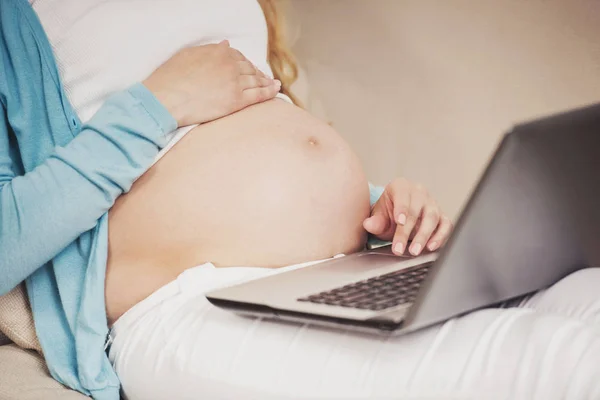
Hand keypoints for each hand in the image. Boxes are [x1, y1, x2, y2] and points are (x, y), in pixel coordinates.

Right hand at [143, 40, 280, 125]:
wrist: (166, 99)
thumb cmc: (170, 78)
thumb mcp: (188, 55)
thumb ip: (209, 50)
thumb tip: (226, 45)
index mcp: (218, 52)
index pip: (237, 55)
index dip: (243, 62)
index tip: (247, 67)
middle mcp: (230, 65)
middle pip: (249, 68)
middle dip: (256, 72)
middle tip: (261, 77)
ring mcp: (235, 83)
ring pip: (256, 80)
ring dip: (266, 81)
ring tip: (272, 83)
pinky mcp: (237, 100)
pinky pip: (259, 94)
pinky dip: (270, 91)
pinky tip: (276, 89)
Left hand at [363, 178, 452, 255]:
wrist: (399, 216)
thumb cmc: (388, 213)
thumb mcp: (379, 216)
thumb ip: (374, 222)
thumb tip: (368, 225)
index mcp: (401, 186)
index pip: (402, 197)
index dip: (401, 209)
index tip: (399, 222)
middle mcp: (419, 192)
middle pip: (416, 211)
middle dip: (407, 232)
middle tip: (400, 249)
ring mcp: (432, 203)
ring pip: (432, 217)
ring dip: (424, 236)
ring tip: (415, 251)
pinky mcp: (442, 216)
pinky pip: (446, 225)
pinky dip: (440, 236)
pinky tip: (432, 247)